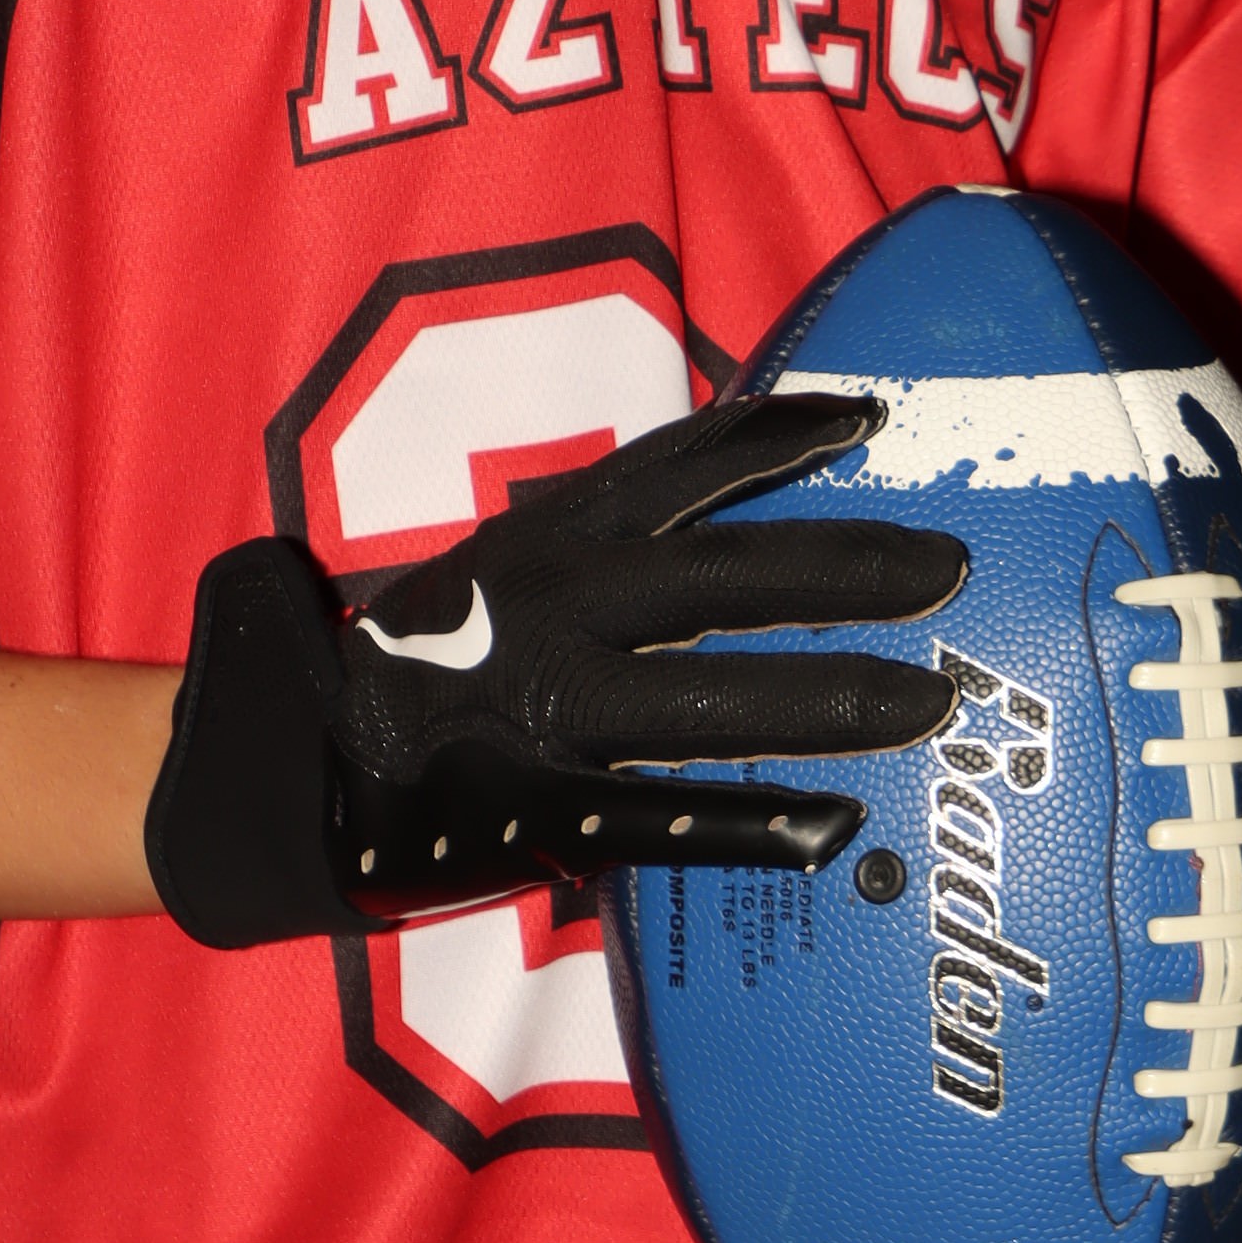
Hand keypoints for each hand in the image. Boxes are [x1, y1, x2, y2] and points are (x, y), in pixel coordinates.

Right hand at [144, 391, 966, 947]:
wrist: (293, 749)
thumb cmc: (425, 651)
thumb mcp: (507, 557)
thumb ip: (606, 536)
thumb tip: (730, 495)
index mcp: (550, 536)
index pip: (678, 469)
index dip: (775, 438)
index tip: (871, 415)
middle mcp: (556, 604)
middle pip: (723, 578)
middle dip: (841, 570)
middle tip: (948, 568)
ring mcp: (544, 704)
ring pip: (709, 696)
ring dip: (824, 696)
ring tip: (929, 698)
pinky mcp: (530, 802)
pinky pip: (655, 818)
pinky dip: (744, 822)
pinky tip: (828, 827)